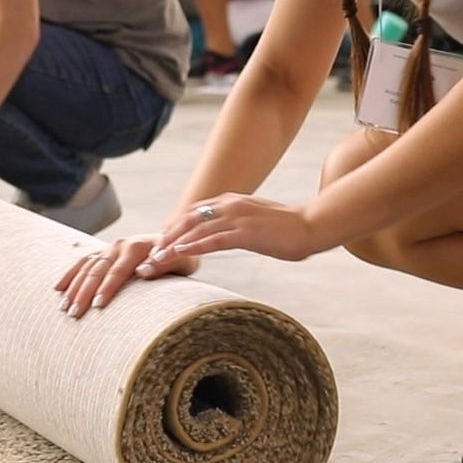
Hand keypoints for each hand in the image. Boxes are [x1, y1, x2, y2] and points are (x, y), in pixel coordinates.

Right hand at [55, 233, 198, 319]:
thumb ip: (166, 264)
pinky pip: (82, 262)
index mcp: (138, 247)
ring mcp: (109, 248)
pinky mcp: (103, 252)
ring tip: (63, 307)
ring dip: (74, 287)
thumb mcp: (184, 261)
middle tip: (74, 313)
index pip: (119, 270)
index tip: (98, 305)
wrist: (173, 242)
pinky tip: (58, 289)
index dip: (108, 287)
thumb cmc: (181, 258)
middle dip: (84, 292)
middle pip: (97, 270)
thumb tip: (143, 271)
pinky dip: (70, 274)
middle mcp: (120, 245)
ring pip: (86, 267)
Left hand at [150, 193, 320, 263]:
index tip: (159, 245)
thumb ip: (236, 224)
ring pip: (194, 230)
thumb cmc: (288, 228)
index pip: (192, 213)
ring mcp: (237, 217)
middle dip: (165, 238)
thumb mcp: (256, 220)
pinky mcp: (246, 232)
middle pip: (186, 220)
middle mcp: (229, 204)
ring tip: (155, 260)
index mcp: (230, 201)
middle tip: (149, 256)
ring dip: (172, 246)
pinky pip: (213, 240)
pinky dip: (193, 247)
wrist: (313, 225)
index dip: (173, 229)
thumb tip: (224, 235)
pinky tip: (179, 255)